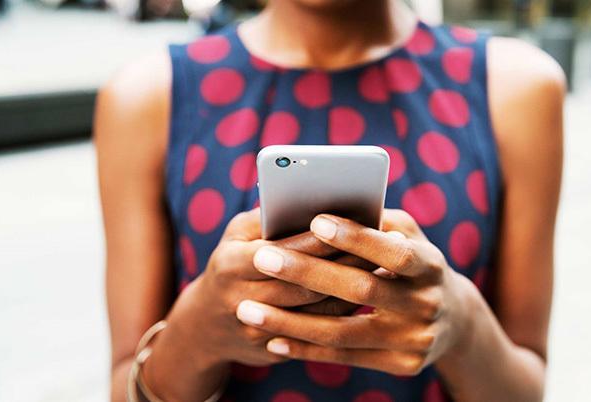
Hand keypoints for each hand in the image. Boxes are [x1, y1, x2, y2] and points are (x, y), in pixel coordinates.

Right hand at [151, 208, 371, 370]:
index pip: (284, 250)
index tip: (357, 223)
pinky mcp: (273, 351)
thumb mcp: (237, 236)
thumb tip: (312, 199)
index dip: (322, 239)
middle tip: (384, 245)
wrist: (206, 327)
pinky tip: (368, 293)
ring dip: (352, 289)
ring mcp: (256, 331)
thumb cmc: (230, 264)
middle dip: (346, 263)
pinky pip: (317, 332)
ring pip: (316, 311)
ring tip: (384, 267)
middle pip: (305, 284)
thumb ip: (269, 218)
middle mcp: (240, 300)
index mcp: (231, 265)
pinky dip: (344, 311)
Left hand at [235, 209, 475, 375]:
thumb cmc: (414, 264)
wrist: (453, 321)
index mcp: (431, 265)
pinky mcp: (402, 365)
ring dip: (291, 322)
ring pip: (343, 331)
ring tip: (248, 310)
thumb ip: (375, 222)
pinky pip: (344, 357)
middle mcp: (428, 304)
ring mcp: (415, 339)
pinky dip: (305, 349)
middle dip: (308, 273)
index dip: (356, 238)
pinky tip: (272, 339)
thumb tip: (322, 206)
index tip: (314, 221)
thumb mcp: (408, 236)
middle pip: (362, 290)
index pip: (393, 251)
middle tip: (262, 258)